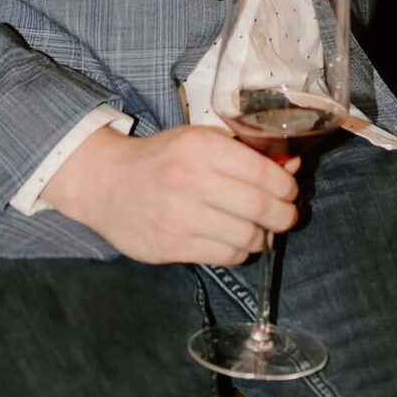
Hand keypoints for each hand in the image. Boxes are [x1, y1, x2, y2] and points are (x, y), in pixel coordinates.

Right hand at [43, 121, 299, 265]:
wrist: (105, 183)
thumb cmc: (160, 158)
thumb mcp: (199, 140)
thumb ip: (245, 152)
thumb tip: (292, 165)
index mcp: (200, 146)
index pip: (263, 172)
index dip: (287, 186)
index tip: (290, 190)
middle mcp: (189, 180)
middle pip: (261, 208)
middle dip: (285, 215)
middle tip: (287, 215)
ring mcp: (178, 216)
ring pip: (247, 237)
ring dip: (263, 237)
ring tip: (260, 229)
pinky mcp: (170, 246)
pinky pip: (225, 256)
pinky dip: (239, 251)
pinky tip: (234, 240)